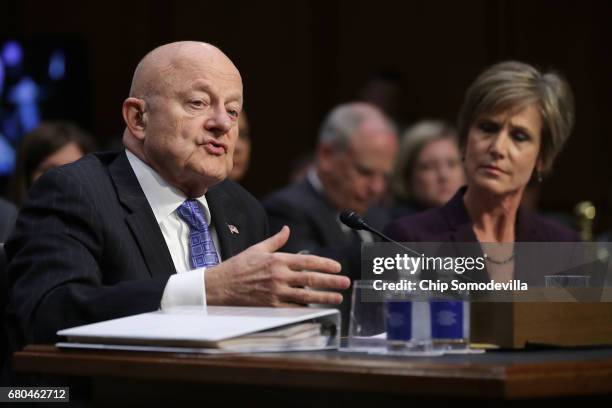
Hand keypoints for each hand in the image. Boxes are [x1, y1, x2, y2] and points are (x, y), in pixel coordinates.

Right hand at [205, 226, 349, 306]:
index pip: (307, 261)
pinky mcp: (271, 306)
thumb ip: (275, 241)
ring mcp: (276, 292)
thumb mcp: (257, 249)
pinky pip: (293, 308)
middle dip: (331, 281)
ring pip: (306, 295)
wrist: (219, 286)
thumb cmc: (238, 267)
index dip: (325, 264)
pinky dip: (307, 308)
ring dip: (324, 297)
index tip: (337, 267)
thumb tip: (287, 230)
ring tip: (338, 298)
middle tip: (345, 282)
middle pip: (311, 279)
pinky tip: (318, 309)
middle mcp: (279, 275)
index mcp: (277, 260)